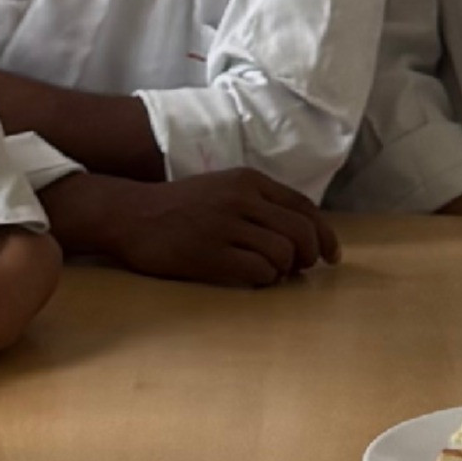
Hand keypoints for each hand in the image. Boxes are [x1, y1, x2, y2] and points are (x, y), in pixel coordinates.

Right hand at [44, 168, 340, 286]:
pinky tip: (251, 278)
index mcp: (248, 181)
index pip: (304, 207)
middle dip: (310, 256)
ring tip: (268, 272)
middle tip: (301, 270)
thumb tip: (300, 236)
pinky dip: (264, 279)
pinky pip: (259, 271)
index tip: (331, 256)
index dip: (325, 235)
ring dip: (284, 270)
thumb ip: (259, 204)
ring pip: (283, 253)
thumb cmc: (179, 208)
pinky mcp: (210, 253)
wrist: (130, 215)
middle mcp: (241, 199)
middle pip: (301, 232)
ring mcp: (226, 225)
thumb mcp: (223, 189)